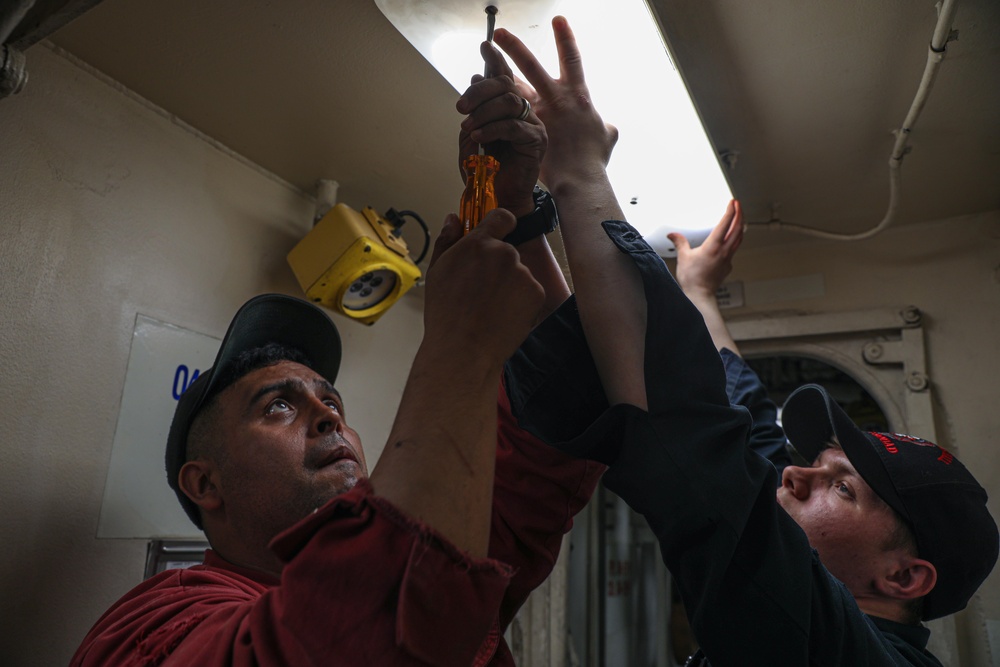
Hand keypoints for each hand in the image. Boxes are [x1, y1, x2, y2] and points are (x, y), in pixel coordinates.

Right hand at [423, 210, 544, 365]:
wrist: (464, 350)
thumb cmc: (446, 314)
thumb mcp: (436, 272)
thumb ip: (447, 240)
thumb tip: (453, 219)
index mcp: (479, 244)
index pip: (502, 217)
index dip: (500, 225)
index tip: (497, 235)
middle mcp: (504, 253)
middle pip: (507, 251)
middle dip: (498, 265)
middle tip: (482, 289)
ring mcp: (523, 273)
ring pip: (519, 272)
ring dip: (510, 284)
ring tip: (491, 307)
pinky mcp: (536, 293)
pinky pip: (530, 291)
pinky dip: (521, 301)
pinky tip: (503, 314)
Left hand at [457, 42, 546, 216]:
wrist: (496, 198)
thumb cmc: (485, 170)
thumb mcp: (472, 133)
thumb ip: (475, 109)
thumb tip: (476, 76)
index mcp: (510, 108)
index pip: (505, 77)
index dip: (496, 60)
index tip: (485, 46)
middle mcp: (524, 112)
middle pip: (505, 85)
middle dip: (480, 91)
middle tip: (461, 106)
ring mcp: (533, 125)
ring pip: (509, 101)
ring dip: (483, 111)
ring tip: (468, 126)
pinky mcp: (536, 140)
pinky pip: (512, 125)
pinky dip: (491, 128)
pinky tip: (477, 137)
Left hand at [493, 17, 617, 188]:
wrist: (582, 180)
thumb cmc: (593, 161)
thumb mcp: (605, 138)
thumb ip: (605, 127)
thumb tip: (607, 126)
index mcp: (579, 95)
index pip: (572, 60)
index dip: (565, 38)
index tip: (558, 20)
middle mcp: (560, 98)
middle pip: (534, 65)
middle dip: (516, 47)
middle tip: (500, 33)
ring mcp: (543, 113)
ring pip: (514, 86)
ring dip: (494, 74)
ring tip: (478, 64)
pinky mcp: (530, 128)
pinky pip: (506, 116)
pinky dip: (491, 111)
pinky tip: (476, 104)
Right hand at [669, 199, 743, 298]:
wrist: (700, 295)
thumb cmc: (692, 278)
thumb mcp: (683, 257)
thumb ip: (679, 242)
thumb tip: (672, 234)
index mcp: (713, 246)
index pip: (725, 224)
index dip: (730, 211)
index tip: (732, 202)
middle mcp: (724, 251)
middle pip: (737, 229)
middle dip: (739, 214)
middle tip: (738, 205)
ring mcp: (728, 258)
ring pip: (739, 238)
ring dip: (740, 226)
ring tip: (739, 217)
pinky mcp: (728, 265)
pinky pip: (735, 248)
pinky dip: (735, 239)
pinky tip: (732, 238)